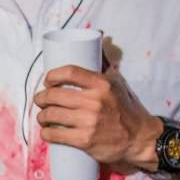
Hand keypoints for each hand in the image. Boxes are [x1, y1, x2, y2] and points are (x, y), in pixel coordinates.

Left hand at [33, 65, 161, 170]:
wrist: (139, 138)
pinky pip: (56, 134)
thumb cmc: (126, 109)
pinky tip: (46, 132)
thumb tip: (99, 39)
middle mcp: (95, 101)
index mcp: (102, 84)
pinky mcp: (85, 140)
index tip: (48, 80)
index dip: (52, 75)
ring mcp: (89, 121)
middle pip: (55, 94)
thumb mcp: (118, 82)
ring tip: (42, 116)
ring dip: (41, 116)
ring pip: (52, 114)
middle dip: (41, 98)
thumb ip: (105, 64)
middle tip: (40, 100)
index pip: (69, 72)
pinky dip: (46, 133)